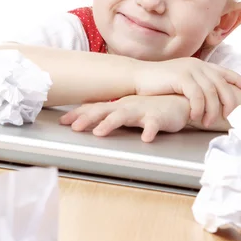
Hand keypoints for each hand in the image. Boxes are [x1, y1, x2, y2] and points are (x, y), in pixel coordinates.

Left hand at [59, 94, 190, 142]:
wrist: (179, 102)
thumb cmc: (150, 108)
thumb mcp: (126, 111)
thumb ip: (108, 116)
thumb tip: (85, 121)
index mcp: (118, 106)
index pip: (94, 108)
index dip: (77, 114)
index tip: (62, 121)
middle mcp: (127, 106)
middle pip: (104, 111)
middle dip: (88, 119)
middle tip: (74, 128)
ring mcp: (142, 111)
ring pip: (124, 116)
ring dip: (111, 123)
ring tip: (100, 132)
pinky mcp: (159, 118)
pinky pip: (154, 125)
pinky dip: (150, 131)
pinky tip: (146, 138)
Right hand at [134, 58, 240, 125]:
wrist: (138, 77)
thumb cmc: (158, 83)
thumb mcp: (181, 81)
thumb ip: (195, 86)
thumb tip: (209, 101)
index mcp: (199, 65)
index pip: (224, 71)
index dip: (238, 80)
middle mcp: (197, 65)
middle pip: (222, 84)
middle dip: (228, 102)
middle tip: (227, 116)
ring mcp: (190, 69)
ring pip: (211, 92)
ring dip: (212, 109)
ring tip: (207, 122)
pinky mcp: (181, 77)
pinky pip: (197, 95)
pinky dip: (199, 108)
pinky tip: (195, 116)